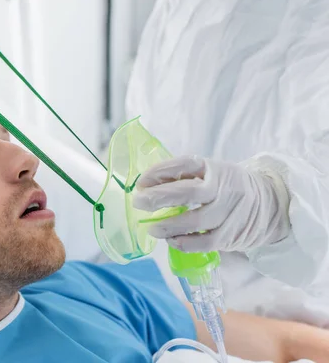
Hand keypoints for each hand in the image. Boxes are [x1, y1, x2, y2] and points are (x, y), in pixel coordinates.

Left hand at [132, 156, 289, 252]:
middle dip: (159, 198)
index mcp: (214, 168)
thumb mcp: (210, 173)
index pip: (185, 165)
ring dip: (168, 226)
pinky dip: (184, 243)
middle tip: (139, 202)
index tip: (141, 181)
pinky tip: (171, 241)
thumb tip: (145, 186)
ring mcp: (229, 212)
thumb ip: (182, 177)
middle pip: (188, 193)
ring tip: (152, 228)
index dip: (161, 172)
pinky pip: (204, 242)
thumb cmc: (227, 187)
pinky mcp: (231, 235)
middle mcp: (223, 188)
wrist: (269, 204)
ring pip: (196, 221)